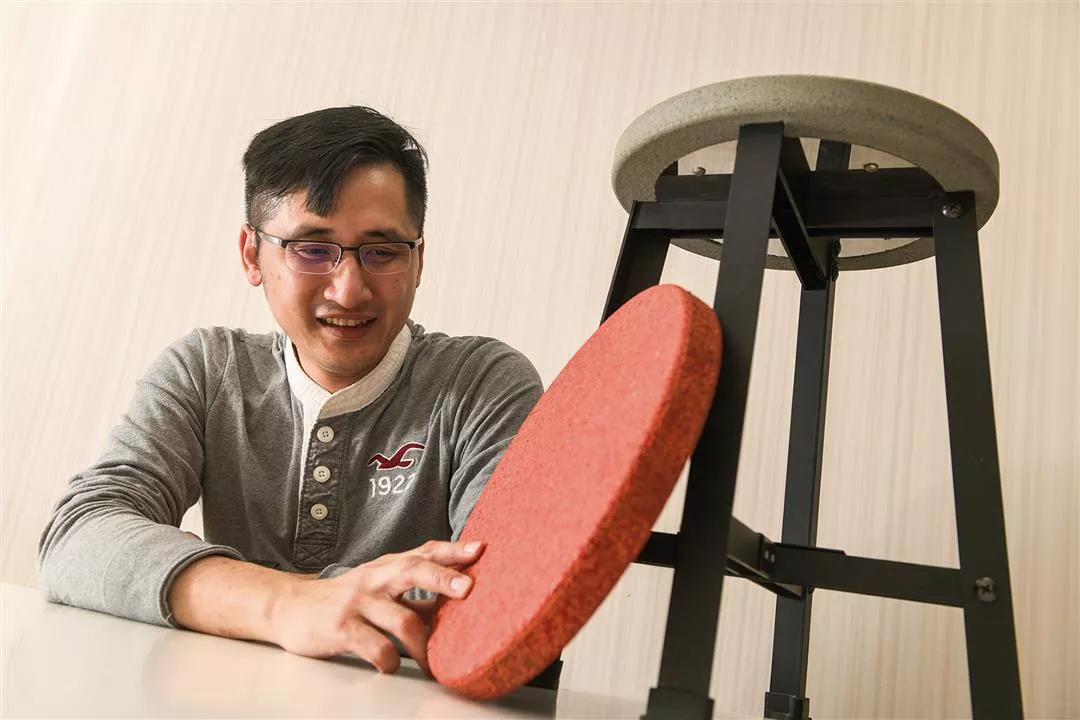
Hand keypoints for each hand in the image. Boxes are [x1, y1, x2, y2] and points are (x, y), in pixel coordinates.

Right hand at [267, 539, 483, 673]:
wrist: (289, 607)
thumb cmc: (345, 600)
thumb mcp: (379, 585)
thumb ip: (414, 591)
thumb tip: (458, 600)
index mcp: (388, 567)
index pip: (424, 552)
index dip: (452, 551)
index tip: (479, 549)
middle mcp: (375, 579)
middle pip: (413, 570)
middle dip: (443, 579)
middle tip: (468, 588)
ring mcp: (358, 602)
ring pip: (401, 619)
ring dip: (423, 645)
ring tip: (432, 664)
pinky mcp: (341, 628)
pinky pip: (375, 646)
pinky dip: (389, 661)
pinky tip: (390, 667)